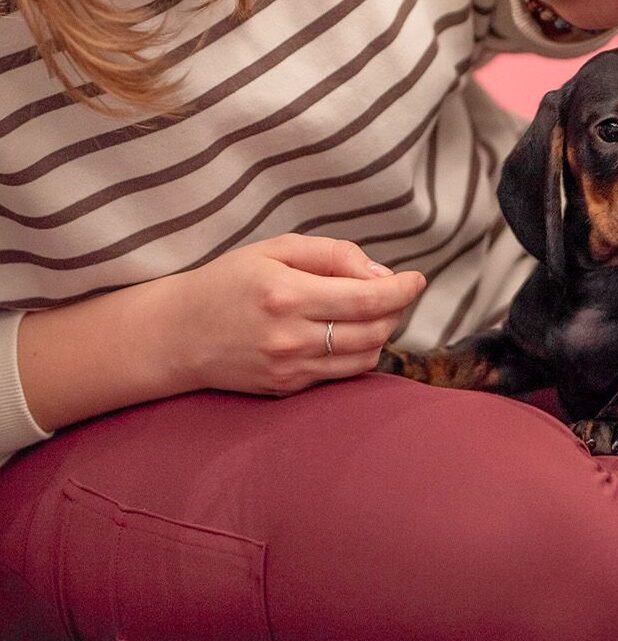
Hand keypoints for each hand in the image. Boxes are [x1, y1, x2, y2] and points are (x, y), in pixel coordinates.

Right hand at [172, 234, 424, 395]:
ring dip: (381, 333)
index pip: (366, 300)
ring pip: (365, 357)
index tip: (417, 280)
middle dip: (395, 310)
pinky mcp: (288, 390)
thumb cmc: (228, 282)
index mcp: (287, 296)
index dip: (401, 290)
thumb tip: (380, 273)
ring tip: (371, 311)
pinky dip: (358, 352)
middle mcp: (291, 338)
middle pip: (374, 331)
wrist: (176, 334)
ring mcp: (290, 370)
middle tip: (393, 292)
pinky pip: (342, 374)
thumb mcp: (275, 250)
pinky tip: (346, 333)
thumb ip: (332, 255)